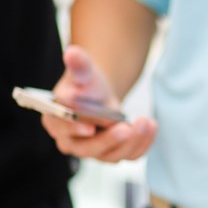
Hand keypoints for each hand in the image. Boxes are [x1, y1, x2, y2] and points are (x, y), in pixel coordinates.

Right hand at [41, 45, 156, 161]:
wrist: (101, 95)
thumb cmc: (86, 85)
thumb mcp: (84, 72)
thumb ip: (79, 65)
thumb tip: (72, 53)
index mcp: (55, 122)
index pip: (62, 129)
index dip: (75, 129)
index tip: (90, 127)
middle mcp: (71, 142)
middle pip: (87, 149)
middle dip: (108, 140)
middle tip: (125, 128)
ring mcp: (93, 151)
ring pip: (112, 155)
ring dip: (132, 141)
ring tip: (145, 122)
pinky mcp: (114, 154)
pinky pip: (130, 155)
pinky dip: (143, 143)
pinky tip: (152, 127)